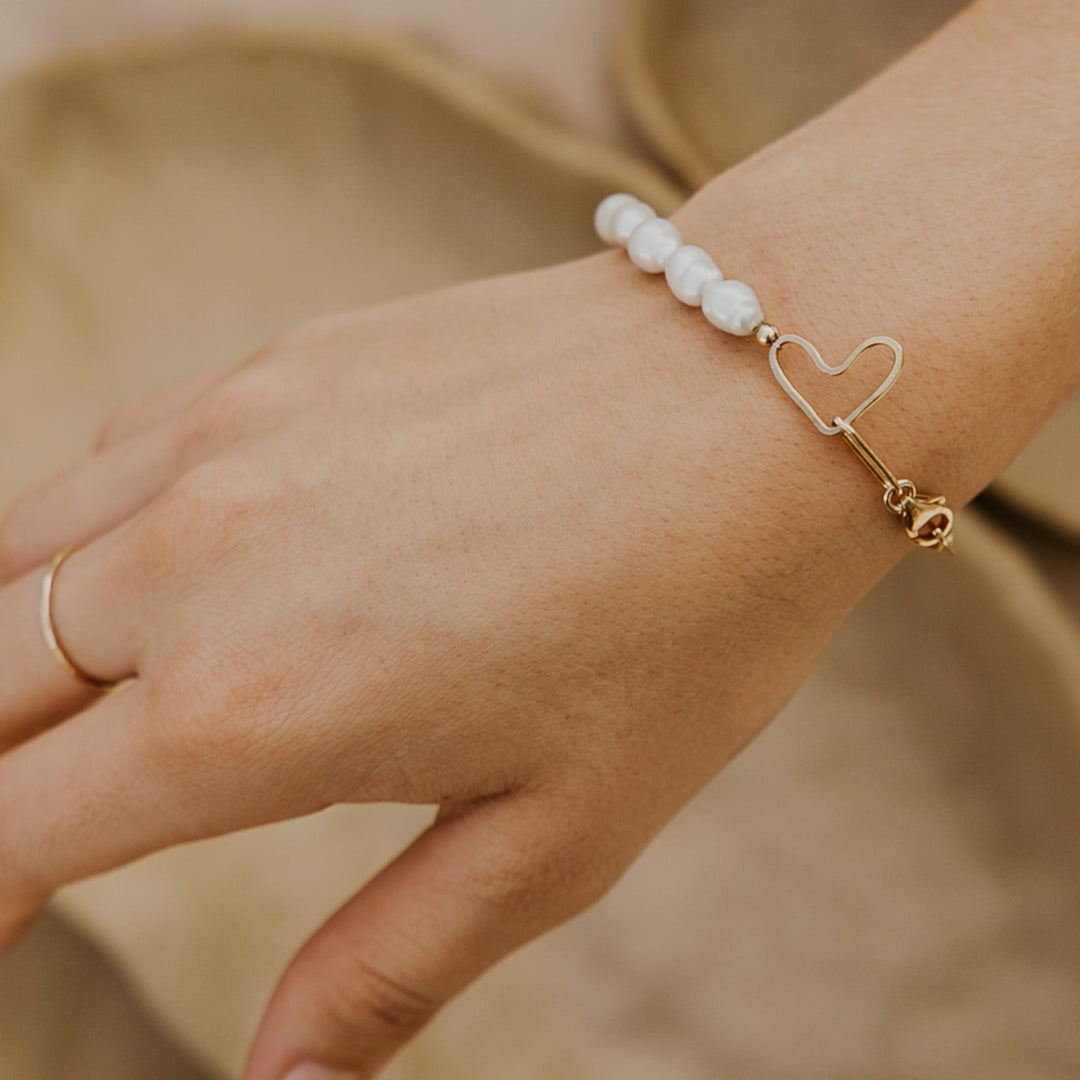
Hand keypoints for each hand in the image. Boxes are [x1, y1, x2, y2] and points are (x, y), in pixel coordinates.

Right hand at [0, 252, 869, 1077]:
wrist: (752, 394)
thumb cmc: (686, 617)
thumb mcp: (555, 834)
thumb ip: (390, 965)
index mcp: (252, 708)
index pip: (12, 827)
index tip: (2, 930)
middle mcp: (196, 558)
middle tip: (26, 830)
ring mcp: (223, 437)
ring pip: (16, 557)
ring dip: (10, 649)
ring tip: (61, 713)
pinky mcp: (272, 365)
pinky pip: (113, 460)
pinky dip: (84, 535)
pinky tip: (154, 567)